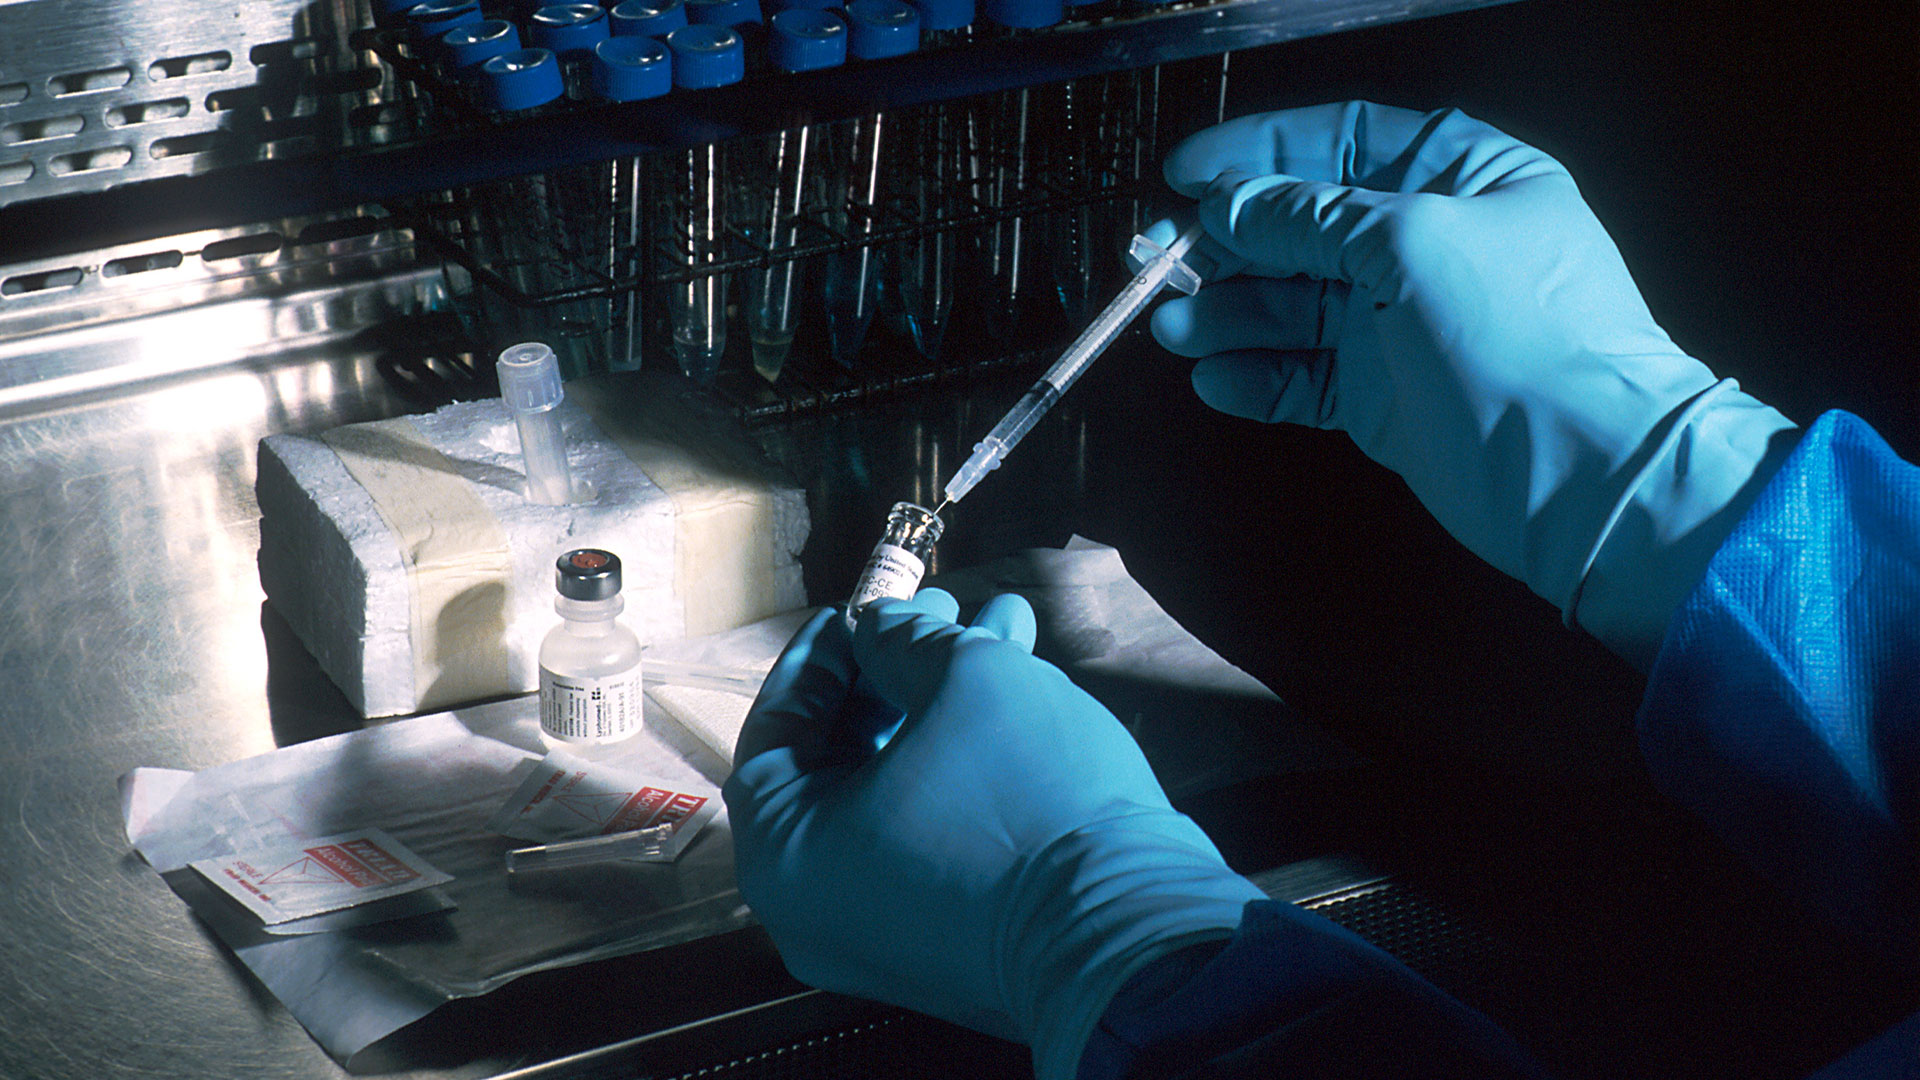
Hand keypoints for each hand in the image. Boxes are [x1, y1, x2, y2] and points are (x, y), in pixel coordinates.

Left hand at [724, 592, 1263, 1079]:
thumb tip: (879, 627)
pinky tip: (1024, 687)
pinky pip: (934, 834)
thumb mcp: (964, 679)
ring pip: (901, 787)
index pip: (775, 732)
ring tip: (1005, 624)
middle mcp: (818, 910)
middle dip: (899, 670)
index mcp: (786, 858)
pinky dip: (964, 763)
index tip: (860, 607)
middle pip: (843, 759)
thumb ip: (902, 638)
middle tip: (944, 607)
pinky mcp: (950, 942)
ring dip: (947, 703)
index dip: (820, 658)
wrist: (1132, 934)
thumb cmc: (1025, 800)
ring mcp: (884, 934)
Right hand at [1151, 101, 1796, 666]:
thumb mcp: (1413, 243)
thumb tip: (1229, 205)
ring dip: (1227, 313)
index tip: (1183, 173)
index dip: (1260, 152)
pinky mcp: (1381, 397)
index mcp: (1461, 176)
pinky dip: (1256, 375)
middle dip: (1226, 242)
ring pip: (1292, 304)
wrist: (1581, 474)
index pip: (1343, 141)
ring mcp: (1402, 324)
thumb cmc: (1515, 334)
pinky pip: (1302, 373)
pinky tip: (1213, 380)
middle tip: (1151, 262)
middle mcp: (1428, 242)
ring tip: (1171, 330)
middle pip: (1304, 225)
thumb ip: (1313, 219)